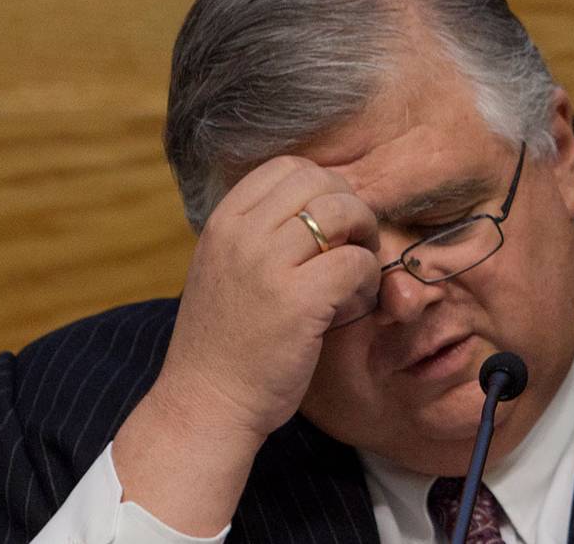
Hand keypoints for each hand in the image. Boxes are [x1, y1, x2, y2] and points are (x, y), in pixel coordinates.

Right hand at [160, 155, 381, 438]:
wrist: (206, 405)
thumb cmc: (227, 345)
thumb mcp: (228, 271)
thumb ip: (262, 236)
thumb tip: (324, 205)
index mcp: (224, 223)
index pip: (288, 167)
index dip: (324, 189)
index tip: (332, 226)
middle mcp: (241, 234)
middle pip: (320, 181)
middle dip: (351, 208)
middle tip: (356, 246)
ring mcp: (267, 265)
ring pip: (343, 213)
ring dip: (364, 240)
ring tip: (357, 275)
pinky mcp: (297, 300)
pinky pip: (355, 262)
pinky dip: (367, 280)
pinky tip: (355, 305)